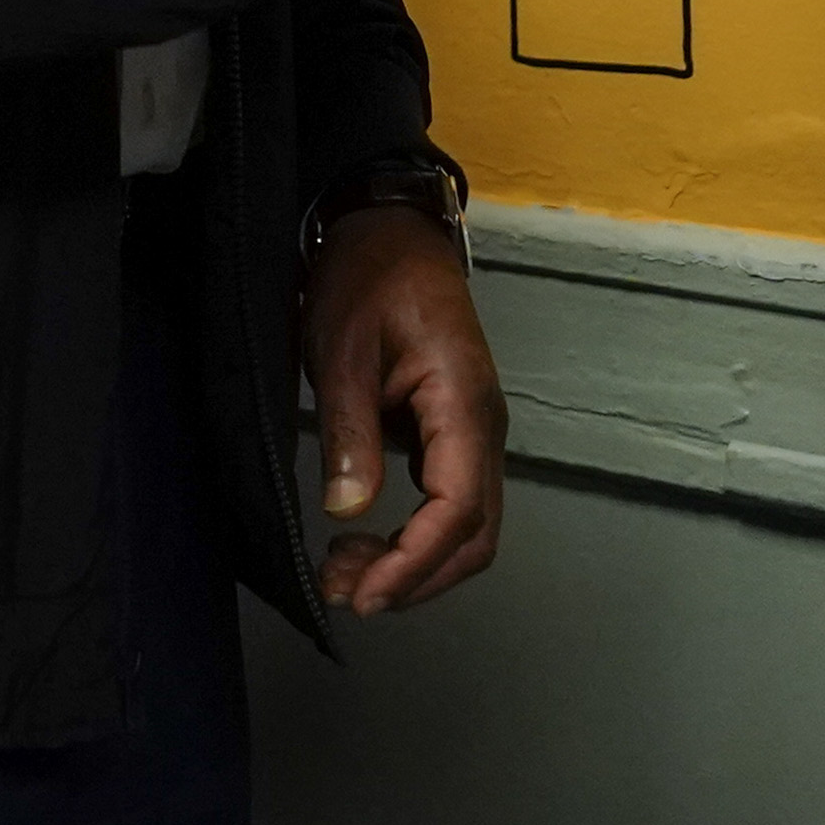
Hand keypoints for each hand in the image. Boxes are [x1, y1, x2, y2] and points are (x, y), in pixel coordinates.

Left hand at [303, 202, 505, 615]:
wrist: (390, 230)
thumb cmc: (367, 277)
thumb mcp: (342, 350)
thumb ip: (348, 432)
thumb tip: (346, 511)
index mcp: (463, 402)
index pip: (458, 508)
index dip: (413, 562)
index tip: (363, 594)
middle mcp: (483, 426)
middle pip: (475, 535)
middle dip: (415, 577)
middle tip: (344, 591)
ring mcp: (474, 431)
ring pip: (468, 527)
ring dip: (414, 564)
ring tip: (346, 571)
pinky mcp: (454, 433)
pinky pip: (451, 504)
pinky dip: (415, 538)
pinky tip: (365, 541)